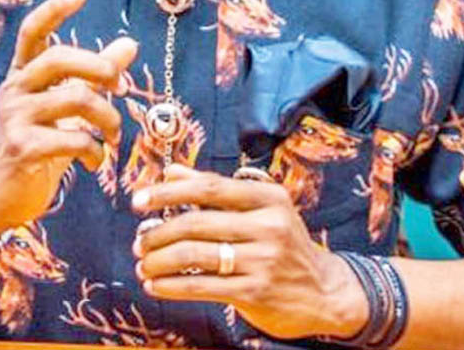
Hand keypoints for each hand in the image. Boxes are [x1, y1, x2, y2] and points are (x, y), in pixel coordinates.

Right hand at [0, 0, 137, 240]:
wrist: (3, 195)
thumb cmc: (38, 144)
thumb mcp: (66, 106)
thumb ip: (95, 75)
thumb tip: (129, 43)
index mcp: (23, 74)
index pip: (33, 32)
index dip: (55, 10)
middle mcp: (14, 89)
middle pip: (59, 58)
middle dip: (100, 68)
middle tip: (122, 86)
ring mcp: (15, 118)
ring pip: (75, 99)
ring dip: (107, 117)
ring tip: (113, 135)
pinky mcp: (22, 148)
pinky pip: (73, 138)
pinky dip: (95, 149)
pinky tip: (96, 160)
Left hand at [131, 164, 367, 339]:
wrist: (324, 292)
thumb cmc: (283, 242)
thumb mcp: (259, 208)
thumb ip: (214, 189)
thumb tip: (170, 172)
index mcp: (267, 197)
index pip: (209, 187)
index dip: (169, 192)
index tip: (139, 200)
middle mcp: (268, 225)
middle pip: (197, 222)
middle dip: (159, 232)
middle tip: (139, 241)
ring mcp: (263, 260)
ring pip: (195, 256)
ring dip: (159, 261)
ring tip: (144, 264)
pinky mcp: (256, 292)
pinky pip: (201, 287)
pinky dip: (171, 286)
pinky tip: (156, 285)